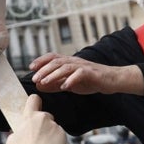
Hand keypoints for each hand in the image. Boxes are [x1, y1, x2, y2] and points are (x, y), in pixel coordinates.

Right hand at [6, 95, 66, 143]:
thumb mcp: (12, 140)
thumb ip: (17, 132)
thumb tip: (18, 133)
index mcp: (29, 116)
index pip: (34, 99)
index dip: (35, 102)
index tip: (35, 107)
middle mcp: (43, 117)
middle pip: (46, 116)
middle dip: (44, 124)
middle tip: (39, 137)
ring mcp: (54, 126)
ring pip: (53, 127)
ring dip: (50, 134)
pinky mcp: (62, 135)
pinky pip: (60, 136)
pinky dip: (57, 141)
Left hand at [29, 54, 143, 94]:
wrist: (112, 80)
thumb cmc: (91, 80)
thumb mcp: (70, 83)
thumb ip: (55, 84)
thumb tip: (39, 85)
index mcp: (69, 62)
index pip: (53, 57)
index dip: (41, 60)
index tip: (31, 68)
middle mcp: (75, 62)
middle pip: (56, 61)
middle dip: (44, 69)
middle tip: (34, 78)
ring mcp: (83, 66)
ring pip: (65, 67)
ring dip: (53, 74)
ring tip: (44, 82)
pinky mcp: (91, 73)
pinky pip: (80, 74)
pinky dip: (71, 80)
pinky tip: (64, 86)